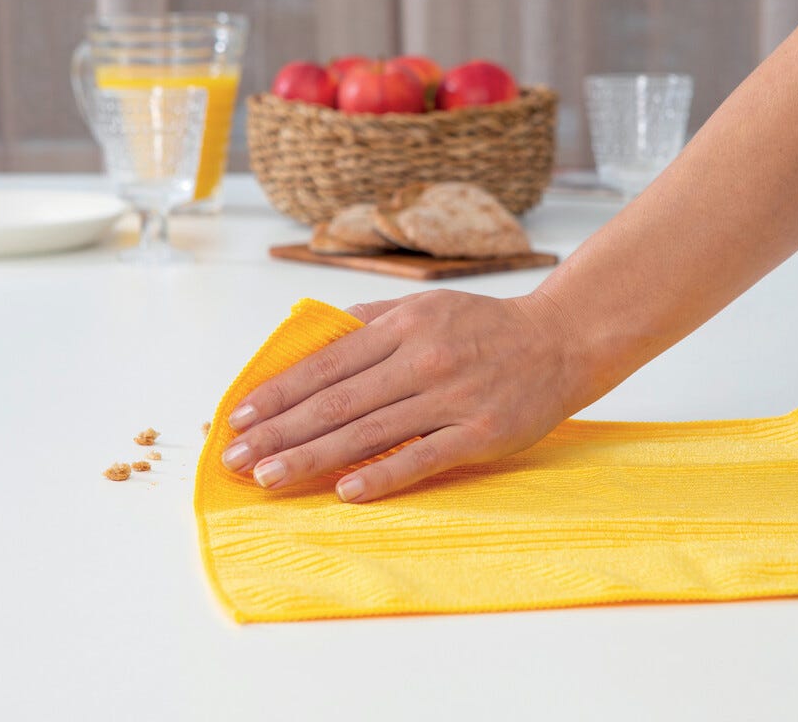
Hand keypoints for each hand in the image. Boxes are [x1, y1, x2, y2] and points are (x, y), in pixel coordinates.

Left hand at [220, 290, 579, 501]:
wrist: (561, 341)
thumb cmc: (486, 327)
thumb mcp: (426, 306)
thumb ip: (372, 320)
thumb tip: (317, 338)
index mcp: (404, 326)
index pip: (326, 364)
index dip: (279, 393)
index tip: (240, 419)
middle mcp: (423, 359)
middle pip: (338, 401)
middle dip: (281, 432)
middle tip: (237, 459)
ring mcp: (452, 397)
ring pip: (370, 431)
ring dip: (313, 457)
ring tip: (270, 477)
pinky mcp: (480, 432)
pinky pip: (423, 457)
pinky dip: (383, 474)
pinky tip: (345, 490)